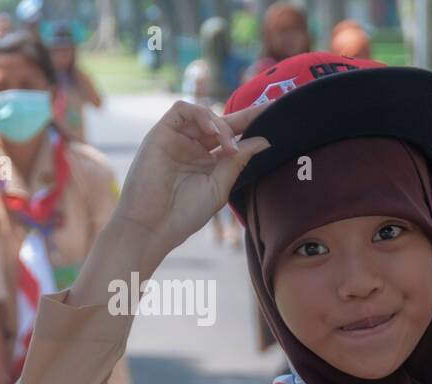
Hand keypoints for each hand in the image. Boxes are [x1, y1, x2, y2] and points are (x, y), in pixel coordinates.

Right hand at [110, 100, 268, 267]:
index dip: (253, 125)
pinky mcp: (160, 133)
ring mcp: (177, 139)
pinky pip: (181, 110)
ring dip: (221, 125)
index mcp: (210, 162)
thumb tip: (263, 141)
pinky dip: (200, 115)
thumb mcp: (220, 186)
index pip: (235, 138)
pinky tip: (212, 130)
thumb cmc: (186, 212)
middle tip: (266, 117)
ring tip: (228, 146)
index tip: (277, 112)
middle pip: (222, 123)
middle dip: (245, 118)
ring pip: (203, 114)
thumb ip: (238, 161)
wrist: (154, 225)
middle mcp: (194, 147)